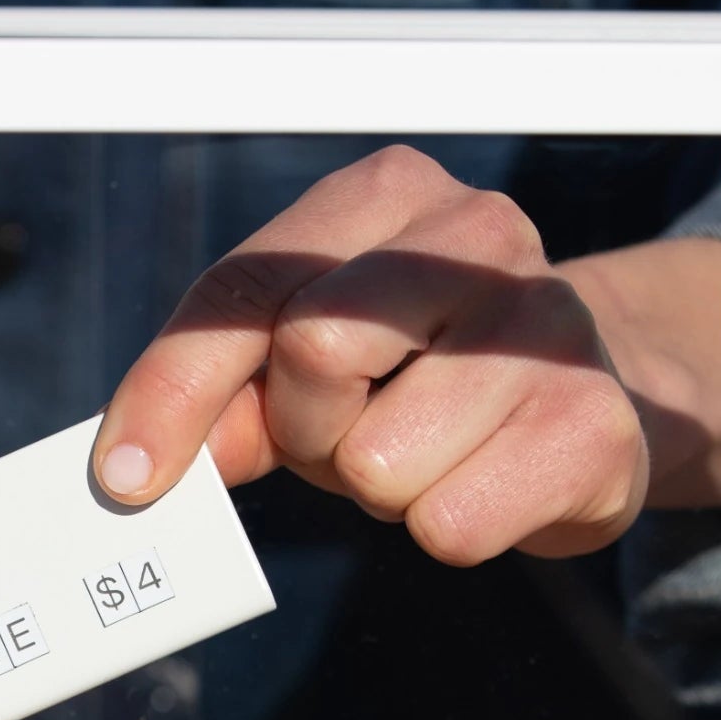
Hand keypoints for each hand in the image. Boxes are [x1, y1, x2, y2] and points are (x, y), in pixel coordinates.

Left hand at [92, 145, 647, 561]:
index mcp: (386, 194)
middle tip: (342, 433)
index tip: (126, 477)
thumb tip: (142, 469)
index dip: (170, 392)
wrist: (586, 400)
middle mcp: (478, 232)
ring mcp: (549, 325)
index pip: (245, 291)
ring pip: (379, 460)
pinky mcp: (594, 426)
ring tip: (423, 451)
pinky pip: (449, 524)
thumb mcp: (306, 366)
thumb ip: (224, 396)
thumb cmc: (417, 376)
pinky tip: (481, 480)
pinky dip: (444, 526)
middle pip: (315, 348)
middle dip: (303, 427)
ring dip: (379, 486)